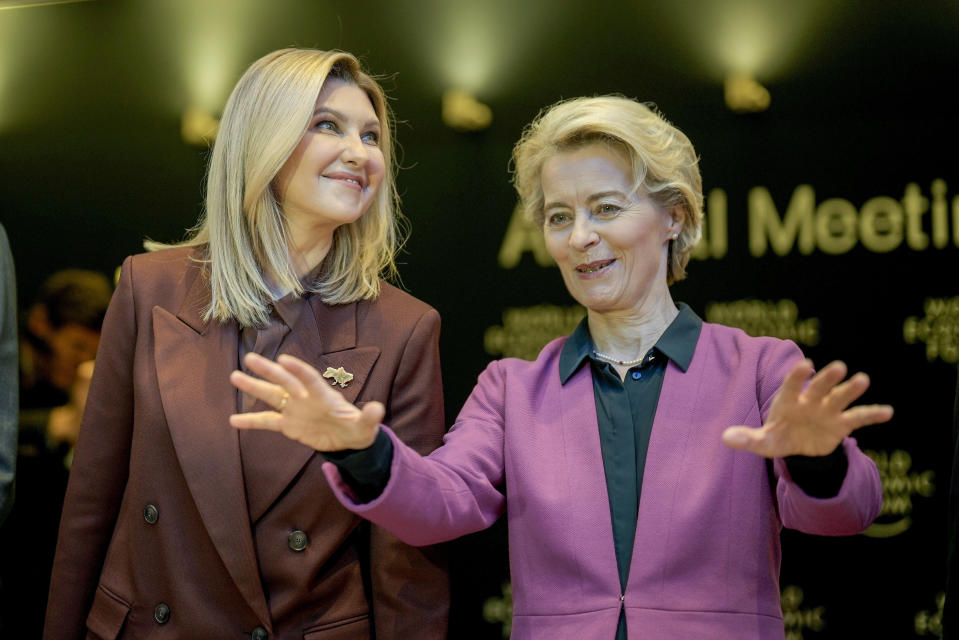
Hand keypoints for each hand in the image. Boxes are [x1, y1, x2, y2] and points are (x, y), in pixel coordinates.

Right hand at [229, 352, 382, 450]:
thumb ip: (369, 417)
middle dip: (269, 371)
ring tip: (235, 376)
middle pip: (285, 381)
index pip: (310, 380)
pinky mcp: (288, 425)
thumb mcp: (366, 426)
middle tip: (250, 358)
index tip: (284, 359)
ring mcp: (295, 410)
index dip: (298, 370)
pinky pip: (267, 422)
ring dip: (254, 387)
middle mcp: (306, 398)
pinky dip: (251, 421)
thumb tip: (378, 409)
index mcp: (324, 396)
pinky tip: (233, 420)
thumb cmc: (358, 428)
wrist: (348, 440)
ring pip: (271, 396)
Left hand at [721, 359, 892, 457]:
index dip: (798, 376)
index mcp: (788, 401)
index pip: (792, 386)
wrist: (798, 446)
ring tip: (863, 379)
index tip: (806, 365)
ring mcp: (827, 410)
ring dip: (851, 389)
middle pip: (819, 387)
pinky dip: (872, 414)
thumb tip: (725, 438)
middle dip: (828, 378)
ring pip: (840, 397)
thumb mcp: (762, 442)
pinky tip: (887, 411)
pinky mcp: (841, 423)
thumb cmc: (778, 436)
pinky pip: (858, 417)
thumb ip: (747, 439)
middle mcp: (810, 401)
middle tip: (838, 367)